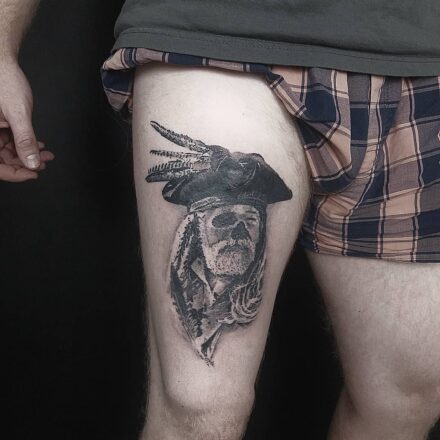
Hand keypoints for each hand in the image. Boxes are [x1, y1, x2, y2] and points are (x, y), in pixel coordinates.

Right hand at [0, 60, 53, 181]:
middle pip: (2, 160)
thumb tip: (32, 163)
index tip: (33, 174)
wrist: (3, 63)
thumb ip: (24, 140)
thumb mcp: (18, 114)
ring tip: (45, 155)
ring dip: (28, 155)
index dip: (14, 174)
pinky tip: (39, 146)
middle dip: (24, 164)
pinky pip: (9, 142)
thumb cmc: (6, 82)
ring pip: (7, 153)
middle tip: (43, 163)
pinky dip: (25, 145)